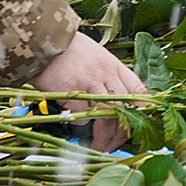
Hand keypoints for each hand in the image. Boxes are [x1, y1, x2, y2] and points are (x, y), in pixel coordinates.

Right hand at [28, 33, 146, 152]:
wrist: (43, 39)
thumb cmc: (68, 49)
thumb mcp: (96, 56)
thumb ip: (107, 75)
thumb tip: (116, 100)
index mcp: (113, 65)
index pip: (139, 91)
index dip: (143, 112)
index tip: (141, 125)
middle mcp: (105, 74)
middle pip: (124, 109)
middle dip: (122, 132)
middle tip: (116, 143)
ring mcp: (89, 83)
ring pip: (105, 117)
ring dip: (103, 136)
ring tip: (99, 146)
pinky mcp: (71, 91)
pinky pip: (81, 115)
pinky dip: (79, 124)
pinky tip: (75, 125)